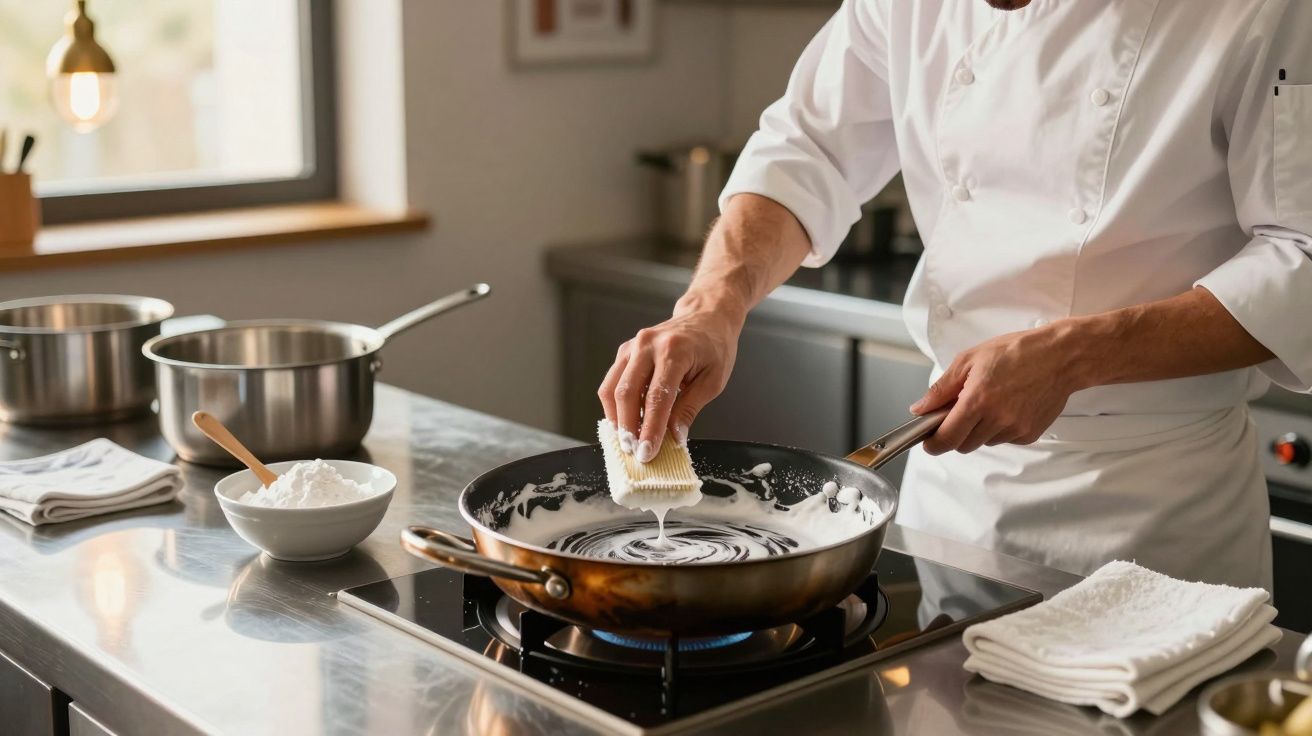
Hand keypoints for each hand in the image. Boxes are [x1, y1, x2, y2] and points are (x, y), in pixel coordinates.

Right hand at [598, 302, 741, 461]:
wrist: (706, 316)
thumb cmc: (714, 347)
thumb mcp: (713, 380)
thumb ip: (690, 408)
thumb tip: (674, 438)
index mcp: (675, 351)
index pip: (657, 397)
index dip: (650, 429)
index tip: (647, 453)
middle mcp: (648, 345)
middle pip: (627, 393)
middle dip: (628, 427)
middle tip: (633, 452)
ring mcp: (633, 346)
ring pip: (612, 388)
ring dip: (617, 418)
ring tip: (627, 441)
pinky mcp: (625, 351)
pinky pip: (612, 382)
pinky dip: (616, 405)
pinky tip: (626, 421)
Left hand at [911, 324, 1084, 454]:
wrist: (1060, 357)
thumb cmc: (1017, 352)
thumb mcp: (969, 360)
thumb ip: (941, 388)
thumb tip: (921, 408)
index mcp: (978, 400)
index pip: (947, 438)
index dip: (933, 443)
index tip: (928, 441)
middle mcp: (997, 419)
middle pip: (963, 445)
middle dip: (956, 433)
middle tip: (960, 411)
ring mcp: (1016, 429)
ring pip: (984, 442)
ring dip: (979, 429)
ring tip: (990, 401)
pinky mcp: (1030, 434)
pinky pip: (1004, 439)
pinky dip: (999, 428)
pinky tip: (1007, 406)